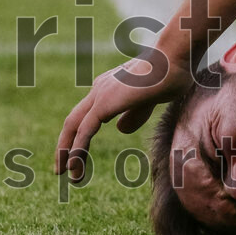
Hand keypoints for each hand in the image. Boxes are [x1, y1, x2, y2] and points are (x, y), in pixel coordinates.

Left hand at [55, 47, 191, 179]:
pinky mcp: (104, 103)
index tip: (77, 154)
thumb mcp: (150, 100)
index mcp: (109, 87)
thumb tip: (120, 129)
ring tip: (66, 174)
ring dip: (67, 152)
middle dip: (65, 146)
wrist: (174, 60)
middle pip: (74, 121)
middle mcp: (100, 89)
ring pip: (74, 127)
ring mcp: (100, 95)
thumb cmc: (170, 75)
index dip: (79, 135)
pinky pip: (84, 131)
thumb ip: (134, 114)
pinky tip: (75, 165)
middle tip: (61, 169)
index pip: (86, 115)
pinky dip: (76, 149)